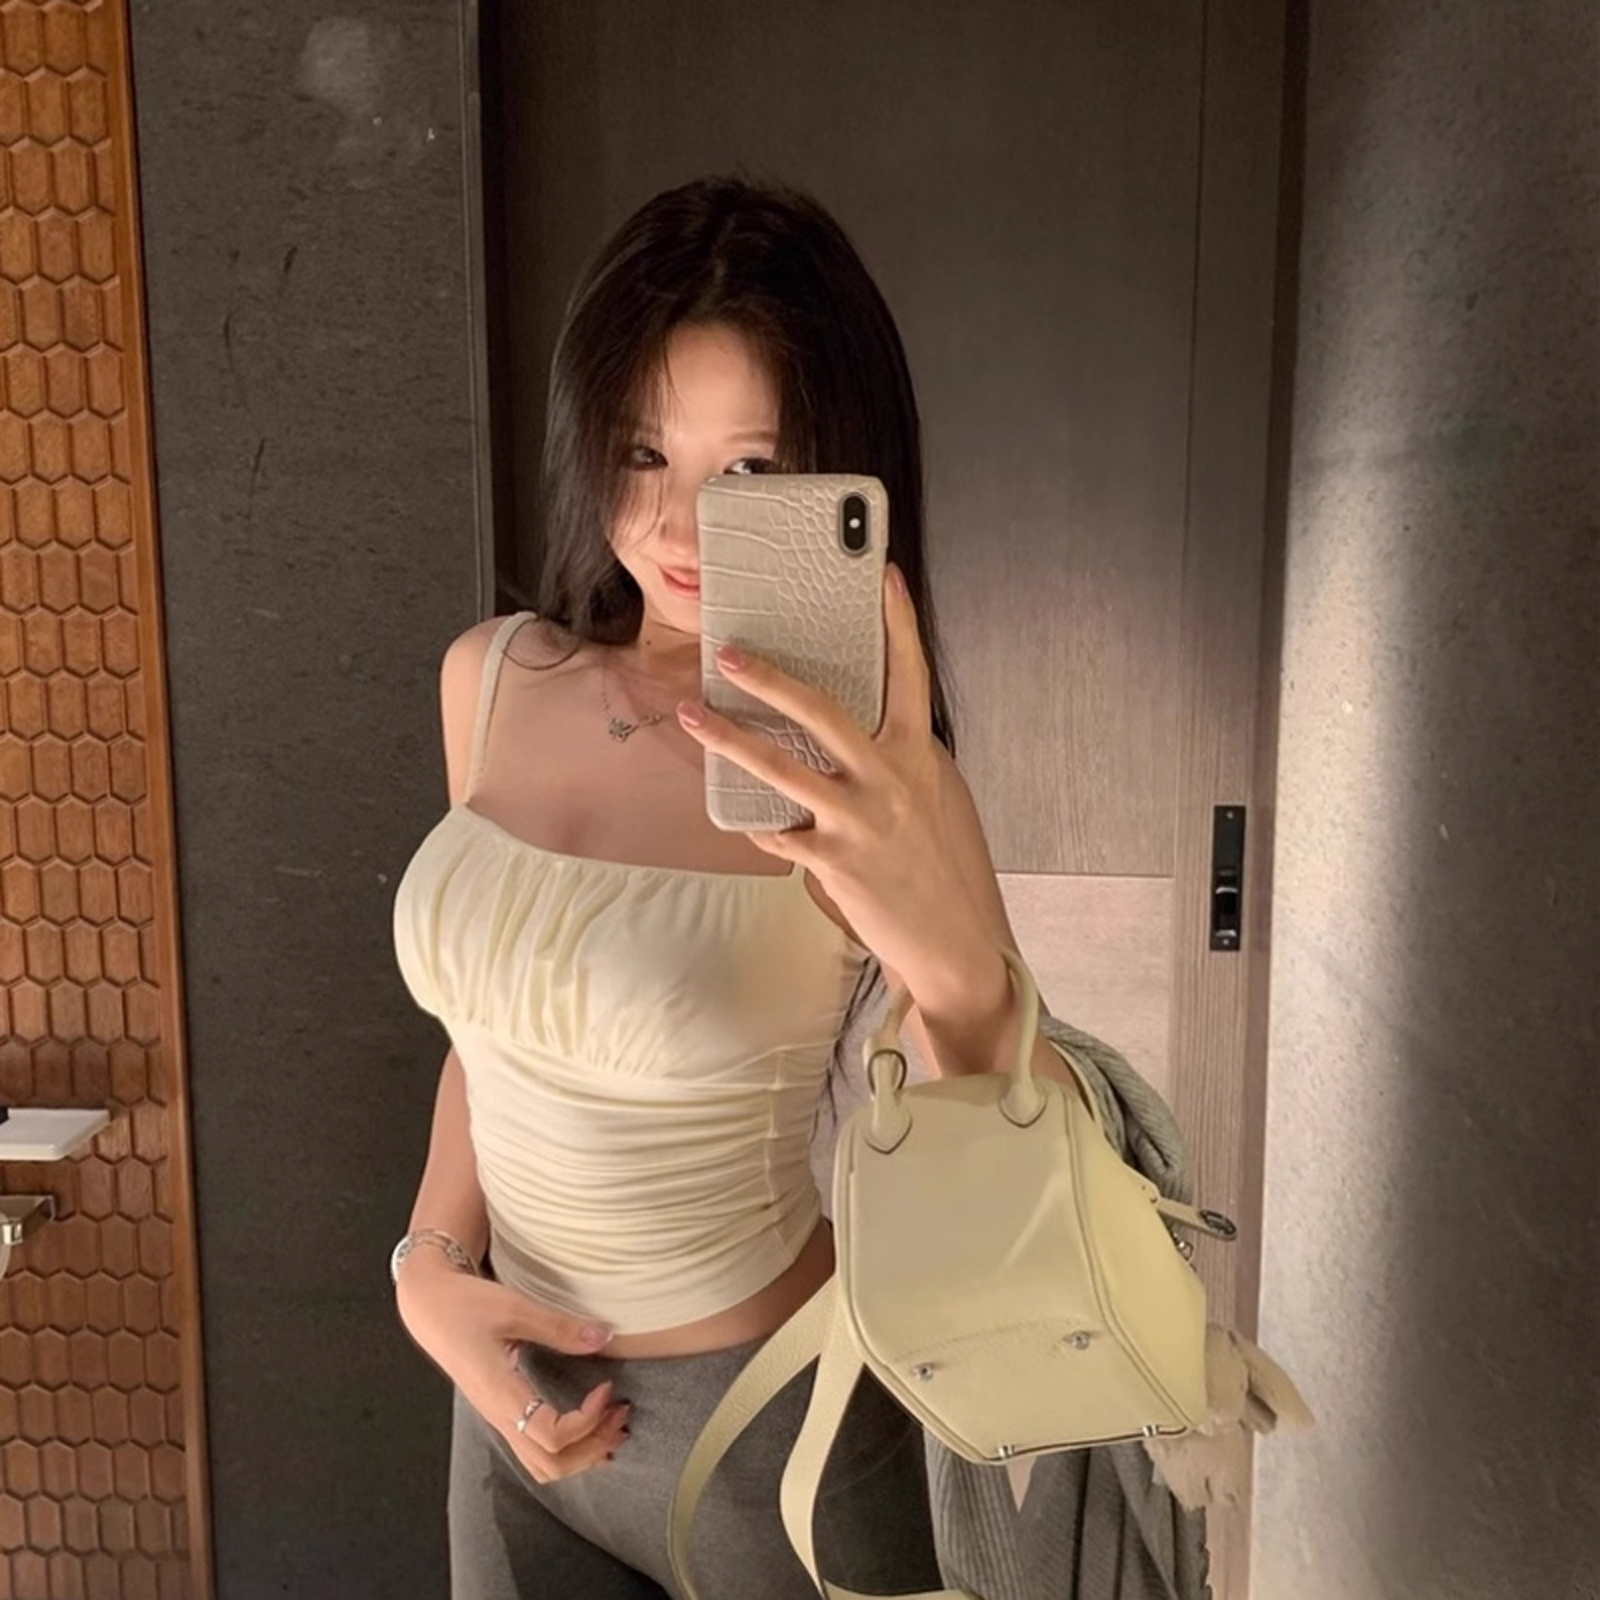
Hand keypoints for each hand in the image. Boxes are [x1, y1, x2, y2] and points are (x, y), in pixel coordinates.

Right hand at [396, 1254, 631, 1483]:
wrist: (429, 1307)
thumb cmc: (464, 1306)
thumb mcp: (514, 1308)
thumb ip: (559, 1326)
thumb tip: (604, 1336)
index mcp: (500, 1394)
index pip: (551, 1437)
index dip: (587, 1421)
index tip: (606, 1388)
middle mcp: (498, 1415)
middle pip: (550, 1465)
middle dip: (593, 1447)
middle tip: (621, 1414)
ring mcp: (497, 1417)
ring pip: (541, 1465)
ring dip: (582, 1453)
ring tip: (611, 1425)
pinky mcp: (500, 1410)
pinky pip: (534, 1447)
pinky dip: (567, 1447)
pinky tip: (587, 1424)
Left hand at [675, 562, 992, 998]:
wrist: (956, 946)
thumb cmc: (949, 871)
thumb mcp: (939, 801)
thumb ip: (904, 763)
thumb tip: (868, 734)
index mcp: (922, 757)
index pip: (910, 675)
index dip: (898, 622)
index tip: (882, 576)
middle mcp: (890, 781)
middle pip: (823, 712)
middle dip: (770, 678)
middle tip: (730, 653)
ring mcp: (858, 820)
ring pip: (780, 768)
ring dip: (728, 738)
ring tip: (693, 715)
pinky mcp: (832, 862)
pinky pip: (777, 830)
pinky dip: (761, 823)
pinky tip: (748, 819)